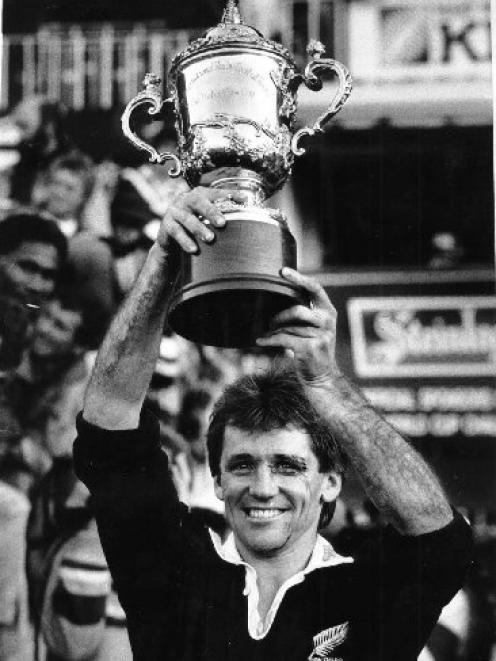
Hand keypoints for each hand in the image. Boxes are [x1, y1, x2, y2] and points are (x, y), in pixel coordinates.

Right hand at [156, 187, 245, 253]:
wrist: (170, 238)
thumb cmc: (195, 225)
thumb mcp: (207, 218)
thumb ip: (222, 215)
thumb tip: (248, 216)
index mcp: (199, 194)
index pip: (216, 193)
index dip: (230, 194)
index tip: (245, 199)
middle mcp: (186, 199)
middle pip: (199, 202)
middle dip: (211, 212)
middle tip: (222, 223)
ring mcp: (175, 211)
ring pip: (187, 218)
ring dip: (199, 228)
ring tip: (210, 239)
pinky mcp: (166, 225)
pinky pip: (176, 232)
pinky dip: (185, 241)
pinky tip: (194, 249)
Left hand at [256, 268, 338, 384]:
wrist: (322, 377)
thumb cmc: (312, 348)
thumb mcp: (314, 327)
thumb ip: (303, 312)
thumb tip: (276, 295)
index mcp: (329, 312)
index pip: (315, 288)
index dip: (299, 278)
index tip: (282, 271)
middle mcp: (328, 322)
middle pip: (298, 310)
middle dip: (279, 317)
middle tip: (270, 322)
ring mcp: (321, 336)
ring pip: (289, 327)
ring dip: (275, 331)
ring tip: (268, 334)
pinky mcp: (311, 348)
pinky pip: (283, 339)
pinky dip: (269, 340)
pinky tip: (260, 340)